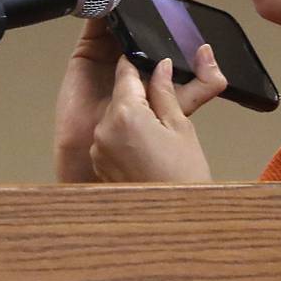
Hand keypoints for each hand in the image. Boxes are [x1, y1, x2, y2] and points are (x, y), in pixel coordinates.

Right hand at [54, 0, 226, 181]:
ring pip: (120, 10)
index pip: (168, 25)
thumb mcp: (184, 105)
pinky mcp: (88, 49)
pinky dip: (100, 1)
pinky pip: (94, 19)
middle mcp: (137, 51)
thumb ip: (206, 83)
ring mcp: (112, 48)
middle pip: (143, 12)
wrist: (102, 149)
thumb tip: (209, 51)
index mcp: (160, 60)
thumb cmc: (141, 132)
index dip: (172, 5)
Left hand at [89, 54, 217, 182]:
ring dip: (135, 117)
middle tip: (166, 106)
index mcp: (124, 114)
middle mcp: (104, 130)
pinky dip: (128, 136)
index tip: (152, 59)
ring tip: (161, 136)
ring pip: (116, 116)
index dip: (141, 63)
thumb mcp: (181, 127)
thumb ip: (166, 92)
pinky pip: (112, 138)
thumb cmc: (182, 177)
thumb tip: (161, 67)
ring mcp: (98, 149)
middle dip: (141, 95)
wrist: (174, 220)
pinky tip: (150, 149)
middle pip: (121, 95)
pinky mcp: (99, 164)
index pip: (126, 72)